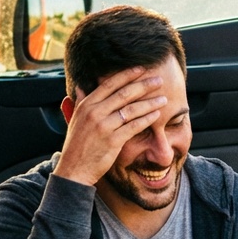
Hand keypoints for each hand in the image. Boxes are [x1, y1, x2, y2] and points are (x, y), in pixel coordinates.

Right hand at [55, 67, 166, 185]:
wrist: (73, 169)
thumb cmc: (77, 145)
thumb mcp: (74, 120)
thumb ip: (80, 102)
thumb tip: (80, 87)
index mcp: (86, 105)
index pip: (109, 84)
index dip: (127, 75)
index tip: (141, 69)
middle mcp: (94, 113)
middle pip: (124, 93)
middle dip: (144, 85)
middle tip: (159, 79)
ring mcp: (103, 126)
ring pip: (132, 109)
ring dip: (150, 102)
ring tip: (163, 98)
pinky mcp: (112, 141)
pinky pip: (134, 126)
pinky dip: (147, 119)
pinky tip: (157, 115)